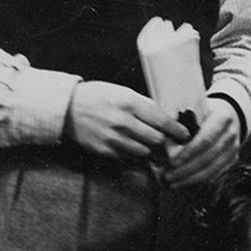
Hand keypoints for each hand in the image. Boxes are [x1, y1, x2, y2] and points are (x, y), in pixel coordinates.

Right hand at [65, 81, 188, 160]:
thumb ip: (144, 104)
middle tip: (167, 140)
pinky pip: (127, 158)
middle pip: (156, 139)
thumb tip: (166, 116)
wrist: (65, 108)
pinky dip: (132, 154)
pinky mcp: (104, 150)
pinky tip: (131, 147)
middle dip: (164, 140)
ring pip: (144, 151)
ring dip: (149, 149)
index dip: (177, 130)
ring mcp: (112, 138)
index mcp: (129, 103)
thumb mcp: (122, 92)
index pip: (162, 121)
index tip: (185, 135)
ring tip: (148, 143)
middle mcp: (122, 122)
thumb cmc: (97, 96)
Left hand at [162, 98, 240, 187]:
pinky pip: (217, 174)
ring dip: (191, 179)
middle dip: (186, 169)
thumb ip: (180, 126)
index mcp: (222, 117)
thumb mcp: (193, 111)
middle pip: (208, 156)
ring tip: (173, 183)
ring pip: (213, 169)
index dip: (187, 153)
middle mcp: (231, 133)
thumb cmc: (204, 113)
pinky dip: (201, 181)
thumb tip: (167, 148)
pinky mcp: (233, 159)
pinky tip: (186, 183)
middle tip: (168, 177)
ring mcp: (234, 147)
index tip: (171, 162)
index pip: (205, 139)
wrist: (229, 114)